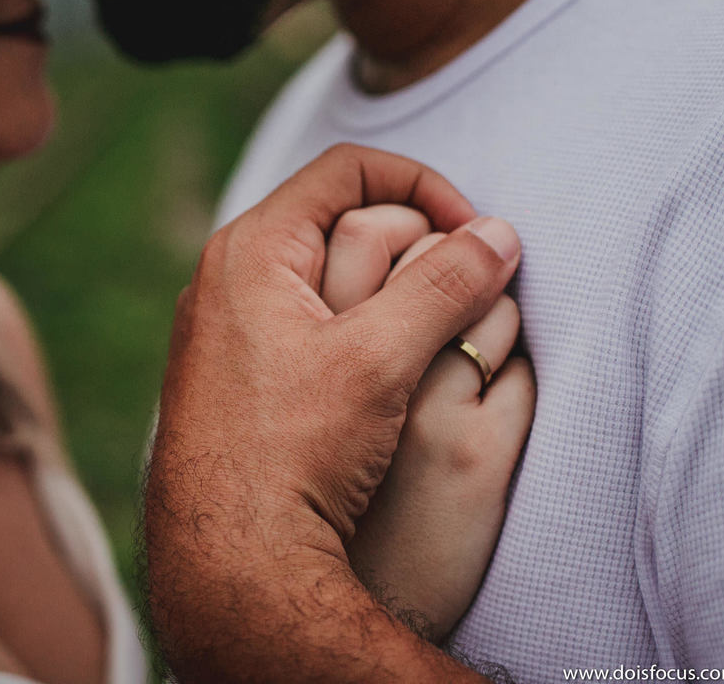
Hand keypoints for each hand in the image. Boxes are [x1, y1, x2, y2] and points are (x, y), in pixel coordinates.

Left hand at [146, 144, 521, 682]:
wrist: (230, 555)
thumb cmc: (293, 451)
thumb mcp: (380, 359)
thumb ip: (445, 286)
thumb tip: (499, 234)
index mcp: (251, 249)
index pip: (347, 167)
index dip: (424, 185)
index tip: (475, 233)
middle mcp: (226, 276)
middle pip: (339, 215)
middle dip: (414, 238)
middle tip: (466, 283)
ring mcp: (224, 326)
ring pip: (326, 272)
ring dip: (389, 286)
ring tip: (436, 330)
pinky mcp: (234, 372)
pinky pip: (306, 320)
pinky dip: (356, 325)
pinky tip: (386, 370)